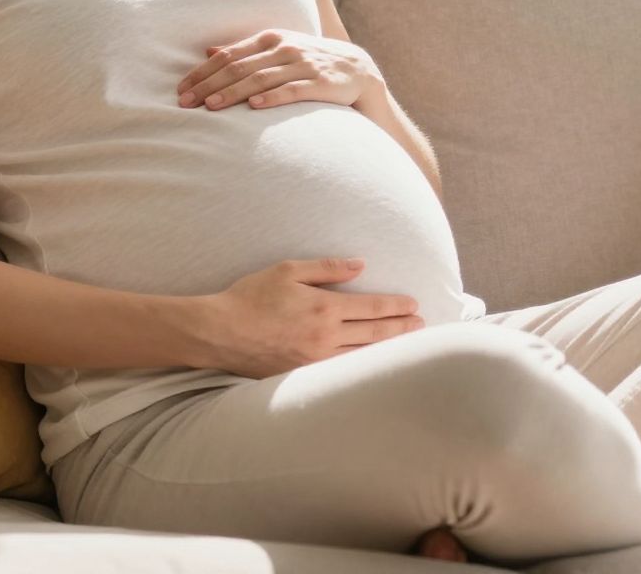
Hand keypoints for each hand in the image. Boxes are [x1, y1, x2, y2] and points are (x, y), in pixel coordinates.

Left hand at [177, 28, 384, 111]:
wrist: (358, 69)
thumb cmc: (310, 61)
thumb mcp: (278, 49)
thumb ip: (245, 50)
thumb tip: (208, 50)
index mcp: (271, 38)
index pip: (229, 54)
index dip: (203, 72)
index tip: (181, 89)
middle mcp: (285, 48)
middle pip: (239, 67)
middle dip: (209, 85)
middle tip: (185, 103)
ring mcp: (304, 65)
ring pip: (261, 78)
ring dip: (234, 93)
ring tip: (211, 107)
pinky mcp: (321, 83)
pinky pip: (292, 90)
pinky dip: (272, 97)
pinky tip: (255, 106)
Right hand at [196, 257, 425, 378]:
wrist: (219, 333)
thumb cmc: (251, 297)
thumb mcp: (288, 270)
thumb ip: (327, 268)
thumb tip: (360, 265)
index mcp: (324, 308)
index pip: (371, 308)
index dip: (396, 307)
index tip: (413, 304)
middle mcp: (325, 337)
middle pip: (374, 334)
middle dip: (401, 328)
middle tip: (421, 325)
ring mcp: (315, 360)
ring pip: (362, 356)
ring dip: (388, 349)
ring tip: (407, 344)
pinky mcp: (303, 375)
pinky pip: (342, 371)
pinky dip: (363, 366)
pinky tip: (374, 364)